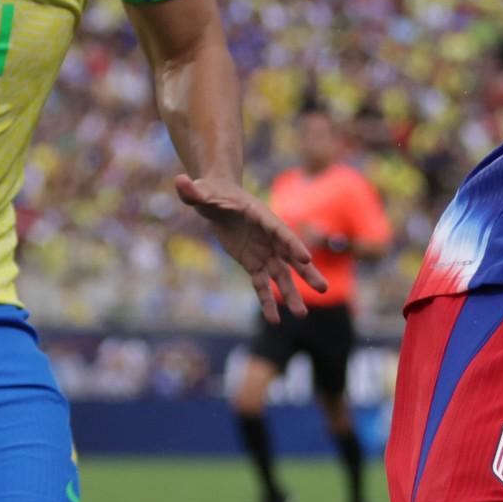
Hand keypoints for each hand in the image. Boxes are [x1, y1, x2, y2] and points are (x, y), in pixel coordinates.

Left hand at [176, 174, 324, 323]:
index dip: (292, 244)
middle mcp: (268, 237)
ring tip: (302, 314)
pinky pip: (262, 285)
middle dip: (306, 272)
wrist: (216, 199)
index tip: (305, 258)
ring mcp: (263, 252)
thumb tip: (179, 182)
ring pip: (281, 275)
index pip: (280, 231)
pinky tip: (274, 319)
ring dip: (291, 294)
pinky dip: (267, 301)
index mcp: (261, 217)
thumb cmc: (211, 193)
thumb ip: (193, 191)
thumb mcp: (201, 192)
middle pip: (290, 256)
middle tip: (322, 288)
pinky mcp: (253, 263)